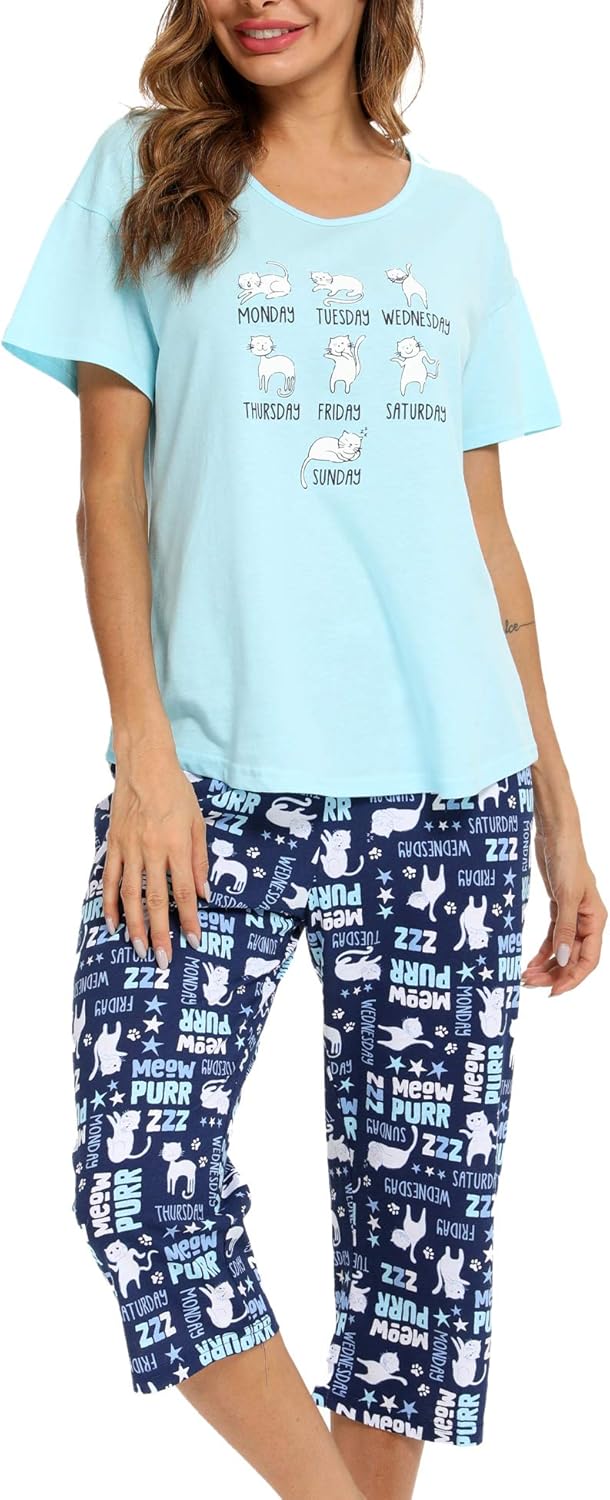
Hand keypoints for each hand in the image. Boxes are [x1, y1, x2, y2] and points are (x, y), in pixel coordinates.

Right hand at [102, 749, 209, 967]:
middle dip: (160, 932)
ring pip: (129, 894)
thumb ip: (199, 860)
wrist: (144, 763)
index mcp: (175, 845)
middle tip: (163, 959)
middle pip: (154, 900)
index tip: (193, 941)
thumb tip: (204, 894)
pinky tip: (112, 922)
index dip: (188, 918)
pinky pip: (110, 878)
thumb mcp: (197, 822)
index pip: (183, 891)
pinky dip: (110, 902)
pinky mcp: (114, 844)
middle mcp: (151, 850)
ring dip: (133, 925)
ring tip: (139, 948)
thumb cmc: (176, 791)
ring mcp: (129, 848)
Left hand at [522, 823, 606, 995]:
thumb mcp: (566, 896)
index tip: (553, 992)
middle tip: (530, 984)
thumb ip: (564, 929)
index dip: (573, 978)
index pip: (588, 959)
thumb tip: (562, 958)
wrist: (556, 835)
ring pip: (561, 950)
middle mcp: (586, 921)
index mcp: (595, 920)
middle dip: (554, 974)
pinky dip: (542, 951)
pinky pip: (552, 937)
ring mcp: (572, 916)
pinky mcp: (558, 909)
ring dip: (546, 965)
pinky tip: (530, 963)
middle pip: (573, 958)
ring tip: (526, 977)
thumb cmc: (567, 860)